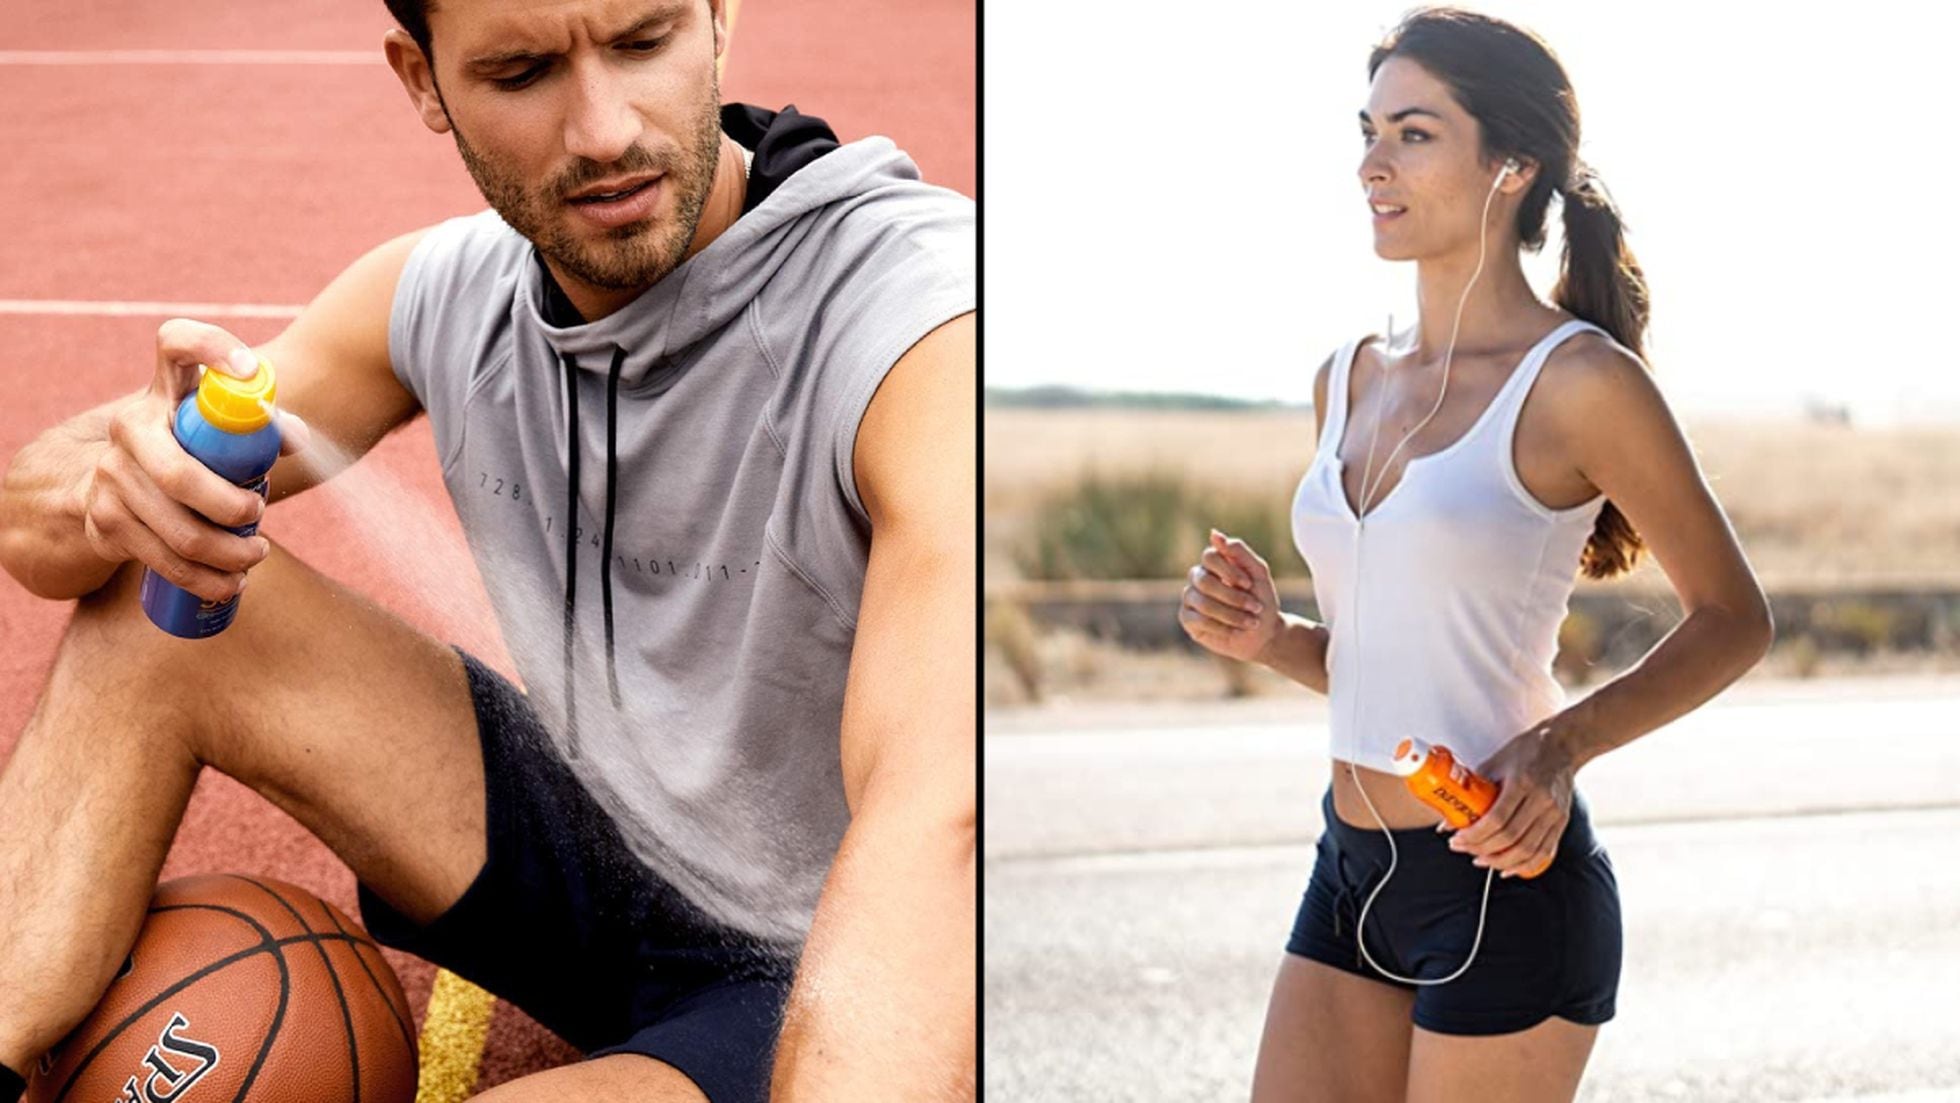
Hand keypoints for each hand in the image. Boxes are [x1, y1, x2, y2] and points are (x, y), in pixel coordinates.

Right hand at [78, 319, 310, 602]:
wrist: (104, 486)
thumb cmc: (188, 448)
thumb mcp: (219, 427)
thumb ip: (265, 425)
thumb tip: (295, 440)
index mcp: (164, 390)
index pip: (176, 343)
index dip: (211, 346)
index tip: (247, 368)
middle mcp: (130, 427)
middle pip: (179, 475)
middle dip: (229, 506)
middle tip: (259, 512)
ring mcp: (111, 476)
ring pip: (178, 529)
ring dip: (228, 553)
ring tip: (256, 555)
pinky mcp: (106, 521)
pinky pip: (163, 560)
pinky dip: (204, 579)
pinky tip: (230, 582)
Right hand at [1177, 529, 1281, 663]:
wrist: (1264, 633)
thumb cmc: (1262, 600)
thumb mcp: (1258, 573)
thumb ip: (1238, 551)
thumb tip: (1213, 533)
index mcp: (1214, 563)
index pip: (1209, 556)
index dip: (1228, 570)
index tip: (1249, 584)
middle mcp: (1198, 577)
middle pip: (1204, 580)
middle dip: (1232, 597)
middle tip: (1255, 607)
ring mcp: (1190, 597)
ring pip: (1202, 602)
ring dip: (1231, 614)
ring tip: (1251, 622)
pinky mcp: (1187, 619)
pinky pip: (1198, 620)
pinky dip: (1221, 627)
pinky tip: (1235, 631)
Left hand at [1443, 720, 1579, 877]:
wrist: (1562, 746)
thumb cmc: (1525, 751)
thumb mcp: (1494, 763)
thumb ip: (1472, 790)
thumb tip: (1448, 819)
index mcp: (1522, 782)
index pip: (1497, 819)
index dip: (1475, 835)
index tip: (1457, 839)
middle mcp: (1541, 800)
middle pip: (1510, 838)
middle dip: (1482, 849)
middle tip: (1464, 850)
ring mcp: (1554, 813)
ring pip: (1528, 850)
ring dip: (1501, 861)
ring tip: (1481, 860)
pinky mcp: (1562, 822)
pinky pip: (1544, 853)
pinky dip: (1525, 866)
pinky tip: (1508, 868)